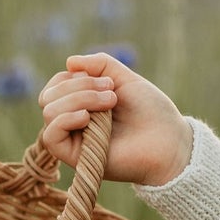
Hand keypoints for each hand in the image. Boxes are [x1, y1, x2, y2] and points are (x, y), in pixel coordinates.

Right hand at [36, 53, 193, 187]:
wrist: (170, 141)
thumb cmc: (152, 112)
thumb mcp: (126, 79)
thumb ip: (100, 65)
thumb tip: (69, 62)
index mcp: (82, 103)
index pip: (56, 85)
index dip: (74, 77)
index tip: (109, 82)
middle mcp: (74, 121)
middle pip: (49, 96)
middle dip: (79, 87)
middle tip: (112, 94)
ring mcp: (74, 140)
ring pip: (49, 112)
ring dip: (79, 99)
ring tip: (110, 103)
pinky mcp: (76, 157)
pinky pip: (50, 136)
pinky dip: (65, 119)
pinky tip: (87, 118)